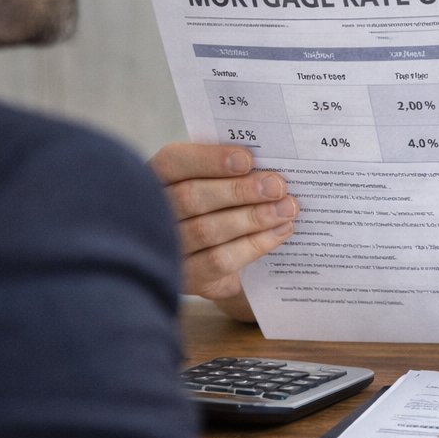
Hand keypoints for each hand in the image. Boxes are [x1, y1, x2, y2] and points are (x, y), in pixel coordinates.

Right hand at [147, 142, 297, 320]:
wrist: (224, 251)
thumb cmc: (223, 203)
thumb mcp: (219, 181)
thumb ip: (233, 169)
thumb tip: (266, 165)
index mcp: (156, 177)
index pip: (172, 162)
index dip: (210, 159)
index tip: (247, 159)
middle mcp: (152, 213)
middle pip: (190, 198)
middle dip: (239, 191)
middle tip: (277, 186)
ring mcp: (167, 248)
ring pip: (207, 230)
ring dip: (253, 217)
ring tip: (286, 208)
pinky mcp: (187, 278)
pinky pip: (220, 260)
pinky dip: (255, 244)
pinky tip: (280, 232)